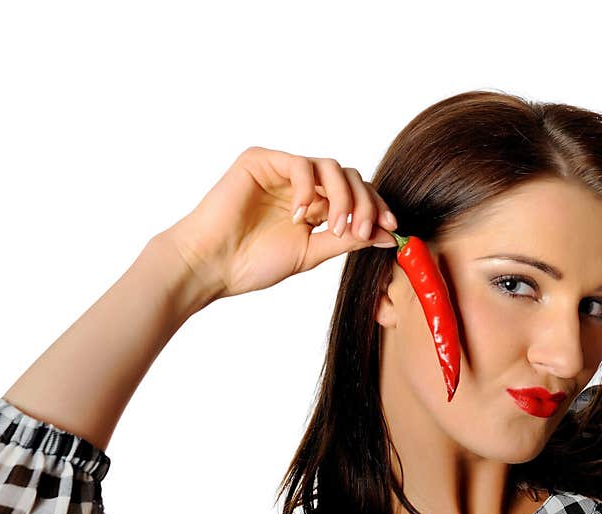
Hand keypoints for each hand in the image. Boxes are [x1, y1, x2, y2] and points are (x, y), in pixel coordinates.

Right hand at [158, 146, 398, 300]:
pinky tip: (300, 216)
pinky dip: (309, 189)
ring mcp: (282, 170)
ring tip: (333, 228)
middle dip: (364, 204)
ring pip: (331, 167)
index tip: (391, 229)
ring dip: (342, 198)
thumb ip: (346, 240)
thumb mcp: (311, 253)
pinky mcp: (261, 160)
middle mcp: (302, 184)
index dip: (376, 208)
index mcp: (314, 206)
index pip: (356, 195)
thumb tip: (386, 234)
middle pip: (350, 177)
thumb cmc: (252, 262)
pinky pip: (301, 164)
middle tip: (363, 231)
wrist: (211, 265)